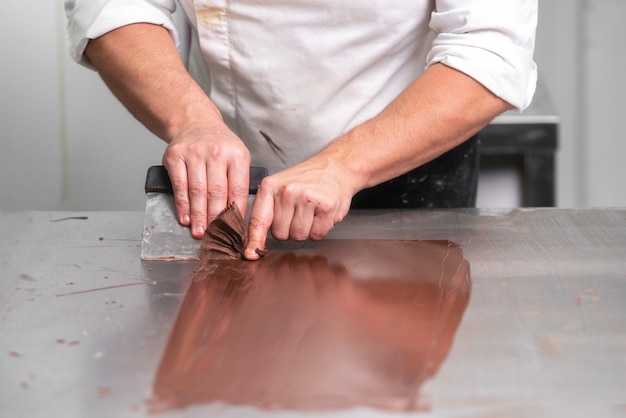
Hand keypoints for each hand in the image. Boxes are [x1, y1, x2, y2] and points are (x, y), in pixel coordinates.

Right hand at [162, 122, 250, 238]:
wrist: (195, 122)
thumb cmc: (219, 145)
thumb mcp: (237, 157)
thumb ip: (239, 182)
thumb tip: (239, 216)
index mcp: (237, 155)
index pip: (237, 189)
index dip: (235, 213)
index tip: (235, 230)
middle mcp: (216, 152)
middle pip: (217, 193)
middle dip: (216, 218)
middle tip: (215, 236)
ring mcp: (194, 153)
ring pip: (197, 191)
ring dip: (198, 215)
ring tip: (200, 232)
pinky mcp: (175, 156)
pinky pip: (179, 185)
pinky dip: (182, 205)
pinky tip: (185, 218)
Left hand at [243, 156, 354, 259]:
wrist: (337, 167)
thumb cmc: (307, 180)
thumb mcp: (280, 187)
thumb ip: (266, 211)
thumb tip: (254, 244)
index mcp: (270, 186)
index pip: (258, 220)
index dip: (255, 240)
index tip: (250, 254)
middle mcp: (287, 191)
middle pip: (280, 234)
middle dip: (289, 229)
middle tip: (299, 212)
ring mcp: (307, 198)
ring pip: (299, 236)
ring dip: (306, 230)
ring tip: (311, 211)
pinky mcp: (326, 207)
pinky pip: (317, 235)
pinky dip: (320, 229)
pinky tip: (322, 213)